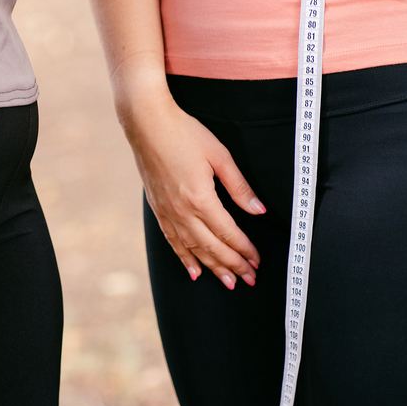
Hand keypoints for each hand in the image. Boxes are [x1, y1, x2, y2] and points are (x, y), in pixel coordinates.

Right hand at [120, 91, 264, 288]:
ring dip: (212, 267)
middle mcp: (182, 211)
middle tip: (249, 278)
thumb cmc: (184, 134)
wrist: (147, 123)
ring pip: (192, 249)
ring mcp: (167, 212)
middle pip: (212, 247)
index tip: (257, 260)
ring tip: (228, 282)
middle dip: (232, 265)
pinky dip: (184, 257)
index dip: (245, 249)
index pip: (228, 233)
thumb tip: (258, 210)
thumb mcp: (219, 156)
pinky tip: (193, 269)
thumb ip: (239, 187)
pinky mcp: (157, 208)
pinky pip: (172, 240)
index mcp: (201, 199)